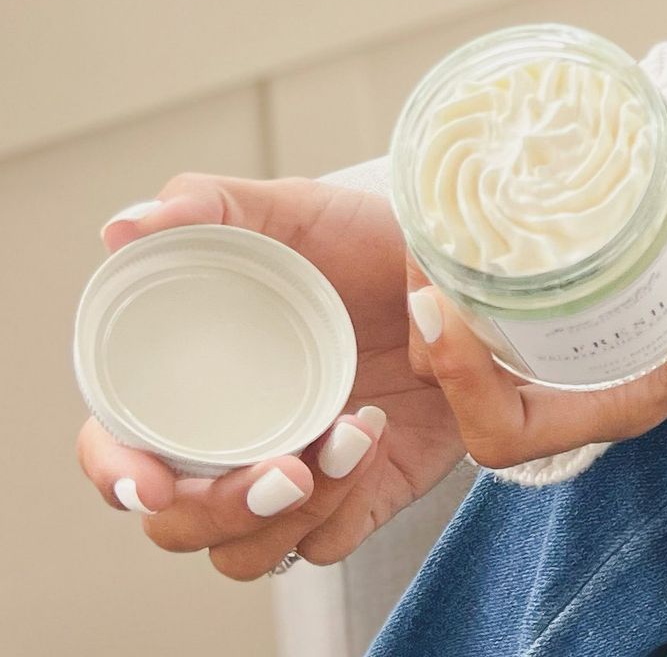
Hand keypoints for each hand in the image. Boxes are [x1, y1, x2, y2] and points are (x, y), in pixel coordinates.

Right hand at [76, 174, 469, 578]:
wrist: (460, 260)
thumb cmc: (359, 235)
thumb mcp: (292, 209)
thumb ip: (208, 205)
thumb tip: (122, 229)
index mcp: (192, 381)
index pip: (120, 450)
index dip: (117, 474)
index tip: (149, 482)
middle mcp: (234, 439)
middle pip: (180, 522)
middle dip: (218, 509)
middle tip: (282, 468)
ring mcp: (294, 474)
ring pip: (249, 549)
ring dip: (288, 514)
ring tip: (350, 436)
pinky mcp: (358, 493)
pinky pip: (327, 541)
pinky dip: (342, 509)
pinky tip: (374, 434)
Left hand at [404, 164, 666, 470]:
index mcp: (620, 402)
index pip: (508, 432)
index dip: (461, 384)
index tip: (440, 310)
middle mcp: (587, 390)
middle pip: (474, 396)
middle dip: (434, 335)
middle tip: (419, 253)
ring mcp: (582, 362)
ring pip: (485, 355)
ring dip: (449, 304)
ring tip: (434, 228)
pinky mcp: (586, 326)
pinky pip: (511, 319)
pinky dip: (483, 282)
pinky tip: (478, 224)